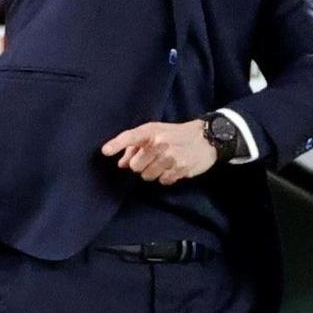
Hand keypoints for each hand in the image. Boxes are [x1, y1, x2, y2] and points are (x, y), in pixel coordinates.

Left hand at [101, 118, 216, 183]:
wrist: (207, 138)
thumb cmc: (177, 134)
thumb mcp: (157, 132)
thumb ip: (136, 146)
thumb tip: (121, 163)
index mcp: (152, 131)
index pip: (130, 137)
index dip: (116, 144)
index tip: (105, 151)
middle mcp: (160, 144)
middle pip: (135, 165)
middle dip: (139, 165)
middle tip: (150, 159)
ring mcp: (170, 158)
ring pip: (147, 176)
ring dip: (152, 172)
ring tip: (163, 163)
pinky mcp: (180, 170)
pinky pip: (162, 181)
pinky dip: (165, 177)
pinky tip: (173, 168)